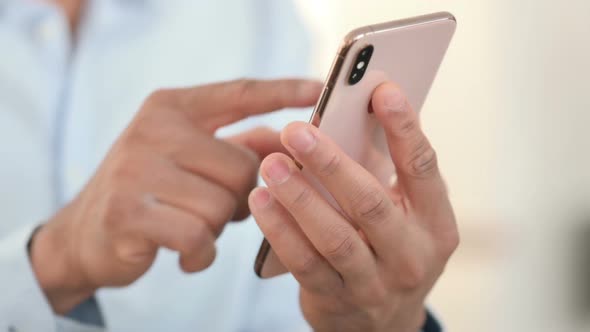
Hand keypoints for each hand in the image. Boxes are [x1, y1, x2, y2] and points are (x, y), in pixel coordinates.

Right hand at [29, 79, 321, 313]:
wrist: (82, 235)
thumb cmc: (150, 193)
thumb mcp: (189, 158)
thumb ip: (237, 146)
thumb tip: (285, 140)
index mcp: (172, 108)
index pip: (238, 93)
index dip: (281, 91)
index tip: (316, 88)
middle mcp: (154, 129)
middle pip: (243, 167)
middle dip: (238, 198)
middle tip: (209, 207)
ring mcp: (138, 169)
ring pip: (225, 205)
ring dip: (218, 227)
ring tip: (191, 226)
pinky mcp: (129, 212)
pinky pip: (200, 236)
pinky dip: (201, 254)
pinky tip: (187, 253)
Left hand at [249, 82, 457, 331]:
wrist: (383, 323)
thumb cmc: (393, 247)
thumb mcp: (406, 213)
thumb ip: (385, 171)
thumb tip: (351, 114)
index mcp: (435, 222)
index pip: (422, 168)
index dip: (404, 128)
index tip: (382, 90)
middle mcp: (411, 254)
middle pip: (370, 203)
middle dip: (331, 164)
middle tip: (297, 132)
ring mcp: (374, 281)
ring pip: (334, 236)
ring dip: (298, 197)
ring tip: (271, 164)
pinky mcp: (336, 299)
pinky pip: (304, 263)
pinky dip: (280, 230)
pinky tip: (261, 201)